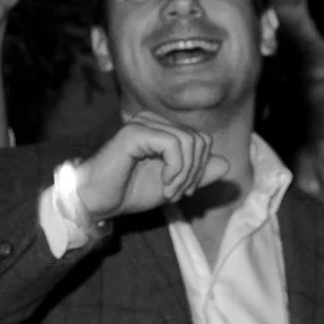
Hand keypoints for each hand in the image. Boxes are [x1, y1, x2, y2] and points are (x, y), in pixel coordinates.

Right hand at [75, 119, 225, 223]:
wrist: (98, 202)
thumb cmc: (130, 192)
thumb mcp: (174, 185)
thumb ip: (199, 174)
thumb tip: (225, 163)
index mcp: (162, 130)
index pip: (202, 140)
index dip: (201, 168)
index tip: (185, 191)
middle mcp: (153, 121)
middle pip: (200, 140)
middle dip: (195, 173)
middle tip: (177, 194)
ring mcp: (143, 124)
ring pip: (189, 142)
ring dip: (185, 175)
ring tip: (169, 193)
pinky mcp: (135, 132)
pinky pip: (173, 144)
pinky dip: (176, 169)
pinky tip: (164, 184)